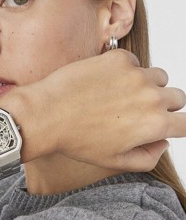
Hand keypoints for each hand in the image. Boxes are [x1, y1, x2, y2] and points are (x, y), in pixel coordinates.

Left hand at [10, 49, 185, 170]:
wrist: (47, 113)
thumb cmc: (77, 139)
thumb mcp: (114, 161)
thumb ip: (148, 157)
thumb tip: (162, 142)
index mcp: (155, 124)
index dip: (177, 125)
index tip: (165, 123)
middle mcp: (152, 96)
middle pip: (176, 97)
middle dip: (163, 105)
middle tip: (137, 110)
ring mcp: (135, 74)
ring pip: (158, 77)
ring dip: (147, 85)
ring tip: (121, 94)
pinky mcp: (118, 58)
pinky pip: (134, 62)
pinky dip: (126, 70)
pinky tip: (105, 81)